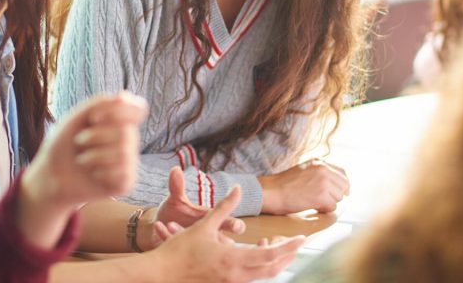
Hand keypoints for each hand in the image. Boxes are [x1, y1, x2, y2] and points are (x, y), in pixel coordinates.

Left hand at [24, 92, 146, 213]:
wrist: (49, 174)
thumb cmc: (63, 144)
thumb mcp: (77, 117)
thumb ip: (100, 103)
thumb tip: (125, 96)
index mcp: (120, 122)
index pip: (139, 109)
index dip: (117, 111)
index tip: (93, 117)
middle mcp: (128, 141)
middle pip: (126, 132)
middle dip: (95, 136)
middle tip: (79, 142)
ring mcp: (128, 162)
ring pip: (123, 153)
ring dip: (93, 156)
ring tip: (81, 160)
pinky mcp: (125, 183)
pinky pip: (122, 174)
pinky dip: (100, 173)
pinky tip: (92, 175)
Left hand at [139, 167, 244, 250]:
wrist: (155, 228)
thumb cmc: (173, 213)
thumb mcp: (176, 200)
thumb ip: (177, 187)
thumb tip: (175, 169)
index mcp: (210, 222)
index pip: (227, 223)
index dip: (234, 225)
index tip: (238, 226)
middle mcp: (206, 237)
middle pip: (219, 242)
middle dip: (217, 240)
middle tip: (211, 236)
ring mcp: (194, 248)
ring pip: (197, 247)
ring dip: (185, 234)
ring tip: (171, 224)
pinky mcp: (180, 255)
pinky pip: (176, 247)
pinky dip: (167, 235)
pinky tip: (159, 226)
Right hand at [147, 186, 303, 282]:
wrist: (161, 274)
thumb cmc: (179, 250)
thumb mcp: (203, 225)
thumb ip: (224, 207)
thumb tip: (238, 189)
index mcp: (233, 260)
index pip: (271, 255)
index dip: (289, 246)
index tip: (301, 237)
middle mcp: (236, 276)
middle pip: (272, 269)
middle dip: (286, 255)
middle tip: (295, 242)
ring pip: (262, 275)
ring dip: (272, 261)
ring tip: (272, 245)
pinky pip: (250, 278)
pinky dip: (258, 267)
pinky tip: (253, 253)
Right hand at [257, 160, 348, 214]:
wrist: (271, 191)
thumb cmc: (283, 184)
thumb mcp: (304, 170)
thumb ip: (319, 173)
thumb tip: (336, 185)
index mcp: (319, 162)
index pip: (342, 173)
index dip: (342, 185)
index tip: (340, 192)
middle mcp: (323, 169)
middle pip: (344, 186)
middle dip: (336, 195)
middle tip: (325, 201)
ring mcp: (323, 182)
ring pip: (339, 197)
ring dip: (329, 203)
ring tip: (314, 202)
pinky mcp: (321, 195)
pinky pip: (332, 207)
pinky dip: (324, 210)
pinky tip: (313, 207)